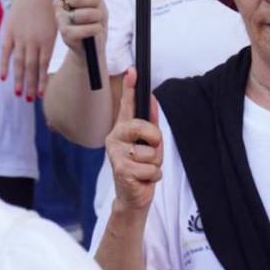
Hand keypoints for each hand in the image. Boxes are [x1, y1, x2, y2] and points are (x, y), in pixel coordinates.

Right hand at [0, 0, 55, 100]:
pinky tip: (4, 78)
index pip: (43, 65)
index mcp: (46, 40)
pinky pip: (5, 52)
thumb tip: (45, 68)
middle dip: (30, 85)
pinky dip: (4, 65)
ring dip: (19, 79)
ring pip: (18, 62)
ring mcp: (20, 37)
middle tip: (30, 100)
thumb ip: (49, 46)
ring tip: (19, 94)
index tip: (41, 95)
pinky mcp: (9, 33)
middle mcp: (33, 41)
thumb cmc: (46, 12)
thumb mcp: (54, 27)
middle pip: (31, 67)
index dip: (42, 81)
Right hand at [54, 0, 105, 53]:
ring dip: (97, 18)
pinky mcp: (66, 35)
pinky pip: (88, 28)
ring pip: (86, 13)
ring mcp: (60, 20)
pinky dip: (96, 30)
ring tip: (94, 22)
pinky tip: (93, 32)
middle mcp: (59, 4)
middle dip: (94, 2)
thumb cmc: (93, 19)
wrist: (92, 45)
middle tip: (95, 9)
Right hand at [105, 67, 161, 212]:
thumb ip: (150, 123)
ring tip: (145, 170)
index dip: (130, 87)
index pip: (126, 105)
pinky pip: (151, 168)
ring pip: (151, 152)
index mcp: (122, 129)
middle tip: (151, 152)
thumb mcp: (149, 144)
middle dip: (155, 141)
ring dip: (155, 164)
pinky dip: (153, 177)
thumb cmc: (140, 169)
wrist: (133, 198)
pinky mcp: (121, 170)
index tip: (133, 71)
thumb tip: (152, 99)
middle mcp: (114, 138)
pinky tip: (143, 180)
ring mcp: (116, 154)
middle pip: (143, 127)